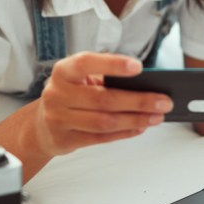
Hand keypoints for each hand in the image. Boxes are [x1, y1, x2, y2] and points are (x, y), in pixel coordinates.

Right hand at [33, 52, 173, 156]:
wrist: (41, 126)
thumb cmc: (69, 96)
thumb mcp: (79, 80)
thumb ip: (104, 79)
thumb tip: (144, 86)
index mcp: (63, 71)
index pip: (86, 63)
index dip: (112, 65)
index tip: (138, 67)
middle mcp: (57, 93)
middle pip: (103, 99)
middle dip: (138, 101)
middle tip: (162, 101)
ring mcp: (58, 119)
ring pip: (104, 121)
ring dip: (136, 120)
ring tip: (156, 117)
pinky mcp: (65, 139)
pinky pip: (101, 138)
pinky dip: (124, 133)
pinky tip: (140, 127)